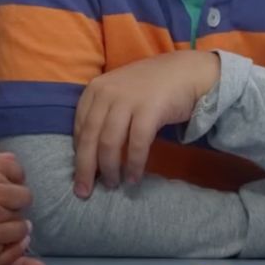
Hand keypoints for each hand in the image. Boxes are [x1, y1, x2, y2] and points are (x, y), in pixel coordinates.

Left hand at [72, 50, 219, 195]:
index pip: (80, 127)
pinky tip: (134, 178)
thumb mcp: (119, 93)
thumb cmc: (151, 87)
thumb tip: (91, 152)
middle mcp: (107, 93)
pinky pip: (136, 144)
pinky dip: (134, 165)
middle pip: (90, 138)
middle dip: (86, 168)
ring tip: (114, 184)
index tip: (80, 174)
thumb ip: (104, 114)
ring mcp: (128, 100)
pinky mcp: (149, 110)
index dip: (78, 154)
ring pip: (109, 143)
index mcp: (96, 89)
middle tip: (84, 192)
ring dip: (110, 169)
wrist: (187, 72)